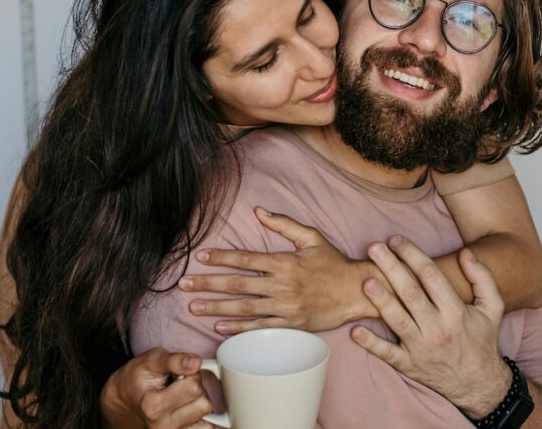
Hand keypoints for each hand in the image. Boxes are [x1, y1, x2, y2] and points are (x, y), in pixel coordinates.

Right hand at [100, 348, 212, 428]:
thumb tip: (196, 362)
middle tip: (179, 385)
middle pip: (204, 404)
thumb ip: (174, 360)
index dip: (191, 374)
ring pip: (208, 418)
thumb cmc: (138, 378)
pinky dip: (200, 417)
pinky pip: (206, 428)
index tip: (179, 373)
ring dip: (198, 404)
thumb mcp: (151, 360)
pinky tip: (185, 409)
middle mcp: (164, 427)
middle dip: (197, 389)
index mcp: (154, 407)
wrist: (126, 401)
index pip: (194, 387)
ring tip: (181, 398)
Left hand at [180, 207, 365, 333]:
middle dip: (208, 283)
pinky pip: (260, 328)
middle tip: (185, 284)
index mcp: (285, 262)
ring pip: (244, 308)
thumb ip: (284, 224)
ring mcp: (285, 307)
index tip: (200, 257)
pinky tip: (220, 328)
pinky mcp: (290, 324)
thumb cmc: (333, 263)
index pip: (246, 259)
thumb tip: (259, 211)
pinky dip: (239, 329)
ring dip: (216, 308)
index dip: (221, 258)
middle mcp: (282, 285)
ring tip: (194, 306)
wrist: (356, 292)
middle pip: (238, 285)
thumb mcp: (312, 237)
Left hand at [350, 236, 512, 419]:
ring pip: (397, 321)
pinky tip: (355, 331)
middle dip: (391, 268)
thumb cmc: (482, 340)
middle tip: (373, 247)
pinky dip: (371, 344)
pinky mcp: (409, 366)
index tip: (396, 239)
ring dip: (380, 301)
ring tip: (365, 281)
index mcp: (456, 311)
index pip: (431, 276)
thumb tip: (465, 253)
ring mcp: (421, 349)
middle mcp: (438, 329)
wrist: (479, 384)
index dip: (412, 254)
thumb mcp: (493, 308)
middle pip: (410, 293)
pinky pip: (387, 354)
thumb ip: (482, 278)